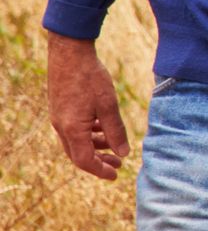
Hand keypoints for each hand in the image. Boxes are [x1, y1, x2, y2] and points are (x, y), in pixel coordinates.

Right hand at [47, 32, 128, 179]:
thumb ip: (116, 131)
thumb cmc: (90, 78)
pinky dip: (89, 134)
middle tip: (118, 165)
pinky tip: (103, 129)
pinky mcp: (61, 109)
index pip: (85, 161)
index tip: (116, 175)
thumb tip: (124, 153)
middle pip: (79, 155)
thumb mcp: (108, 106)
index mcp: (72, 129)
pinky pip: (74, 130)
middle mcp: (62, 127)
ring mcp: (59, 118)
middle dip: (99, 162)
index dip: (100, 170)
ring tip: (114, 148)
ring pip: (76, 142)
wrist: (69, 54)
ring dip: (95, 147)